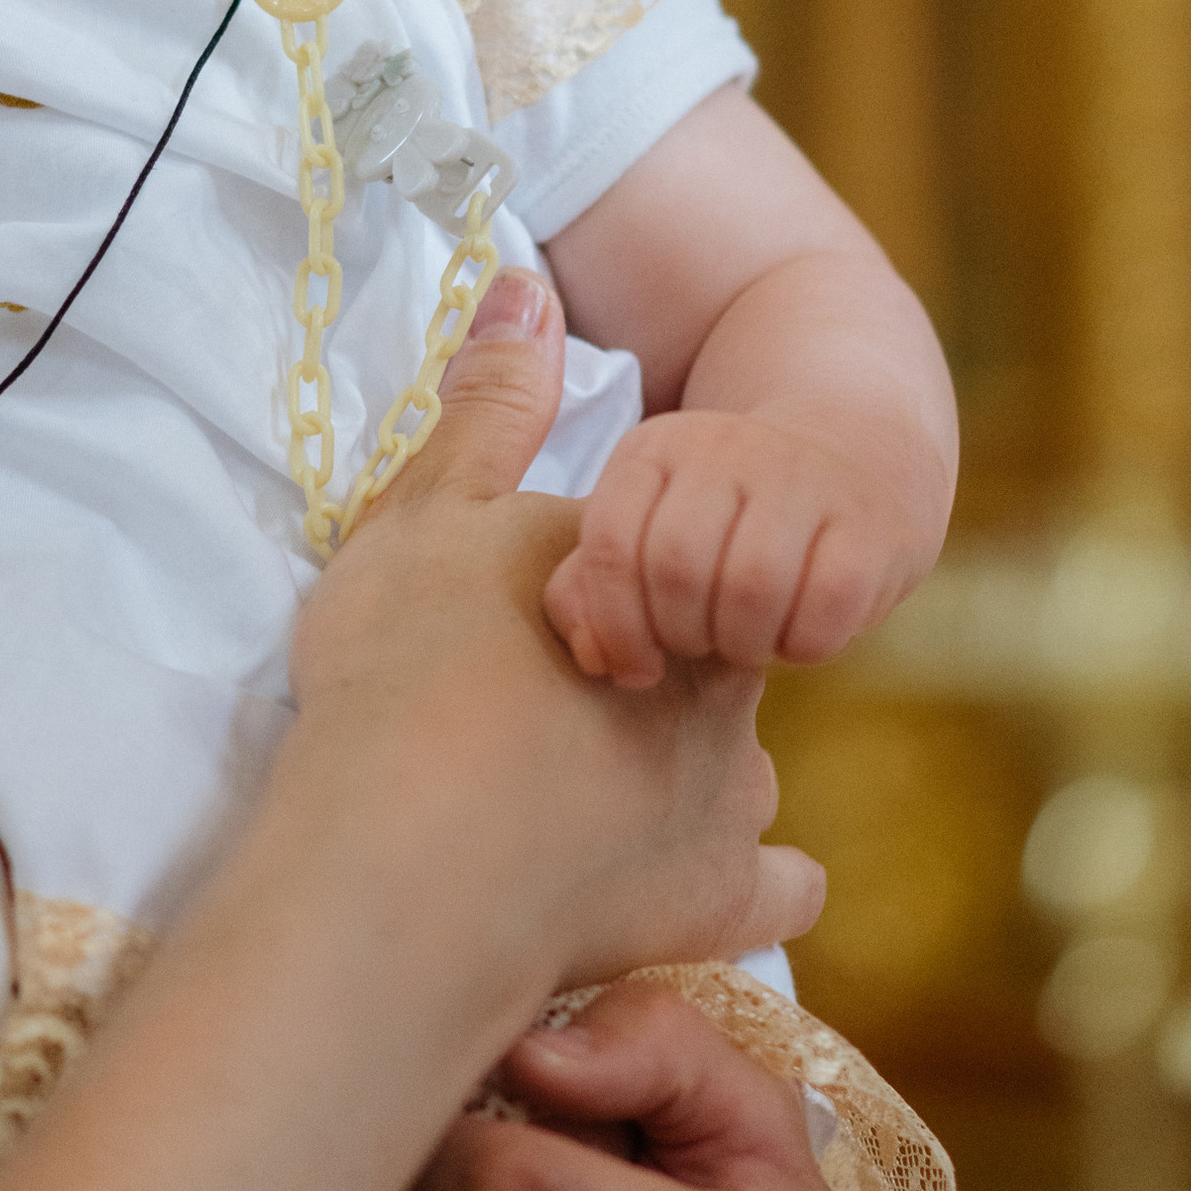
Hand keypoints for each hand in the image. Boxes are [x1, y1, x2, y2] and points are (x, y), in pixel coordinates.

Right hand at [285, 283, 793, 999]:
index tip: (563, 627)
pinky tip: (728, 893)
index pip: (678, 571)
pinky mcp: (712, 906)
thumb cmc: (411, 669)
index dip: (625, 596)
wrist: (411, 856)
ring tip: (615, 813)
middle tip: (572, 718)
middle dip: (665, 691)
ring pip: (749, 783)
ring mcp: (726, 804)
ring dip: (702, 791)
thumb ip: (493, 405)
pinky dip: (762, 891)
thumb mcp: (432, 512)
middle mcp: (718, 687)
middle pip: (716, 674)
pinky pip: (779, 892)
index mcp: (660, 587)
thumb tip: (529, 283)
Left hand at [545, 404, 937, 688]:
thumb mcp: (646, 537)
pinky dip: (805, 645)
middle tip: (706, 642)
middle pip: (678, 568)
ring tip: (749, 638)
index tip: (640, 665)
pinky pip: (827, 607)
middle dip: (685, 634)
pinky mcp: (872, 522)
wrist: (850, 463)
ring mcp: (805, 474)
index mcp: (654, 449)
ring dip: (744, 643)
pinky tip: (800, 633)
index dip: (617, 625)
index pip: (610, 545)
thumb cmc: (725, 528)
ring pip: (751, 587)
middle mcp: (725, 445)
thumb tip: (595, 656)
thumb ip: (589, 591)